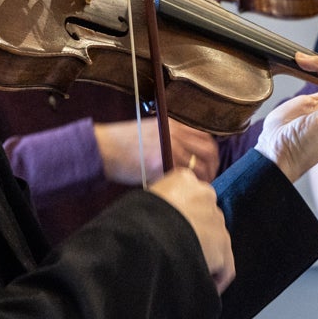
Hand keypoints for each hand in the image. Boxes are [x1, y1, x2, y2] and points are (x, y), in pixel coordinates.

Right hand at [96, 118, 219, 184]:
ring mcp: (168, 149)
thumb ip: (173, 138)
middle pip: (208, 152)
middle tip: (209, 180)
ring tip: (198, 190)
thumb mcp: (153, 130)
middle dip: (213, 168)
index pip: (205, 138)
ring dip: (202, 180)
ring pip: (197, 167)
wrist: (105, 148)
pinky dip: (186, 186)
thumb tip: (191, 156)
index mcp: (174, 125)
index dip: (212, 154)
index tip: (211, 165)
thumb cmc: (125, 142)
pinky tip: (183, 193)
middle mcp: (175, 134)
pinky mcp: (160, 165)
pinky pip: (181, 177)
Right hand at [148, 169, 234, 292]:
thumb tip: (155, 219)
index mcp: (184, 179)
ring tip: (185, 272)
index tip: (172, 231)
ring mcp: (217, 221)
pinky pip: (225, 267)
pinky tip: (200, 287)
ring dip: (204, 254)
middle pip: (204, 217)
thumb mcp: (143, 200)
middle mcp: (206, 195)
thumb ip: (158, 204)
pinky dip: (215, 279)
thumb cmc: (133, 219)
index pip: (189, 196)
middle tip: (177, 252)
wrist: (145, 235)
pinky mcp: (223, 247)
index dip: (182, 216)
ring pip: (216, 241)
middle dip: (195, 234)